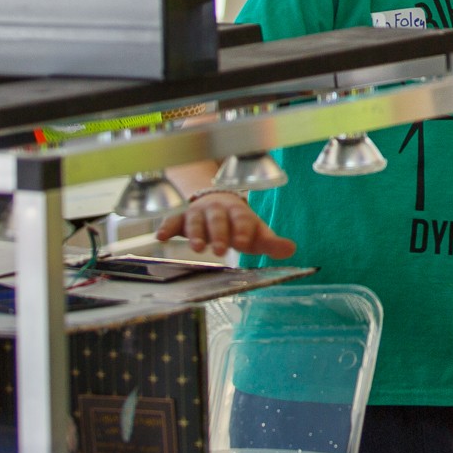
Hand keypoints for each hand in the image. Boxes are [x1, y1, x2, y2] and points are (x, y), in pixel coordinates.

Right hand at [154, 192, 296, 258]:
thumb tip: (291, 250)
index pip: (242, 219)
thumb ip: (271, 242)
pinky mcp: (181, 218)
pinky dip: (166, 227)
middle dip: (219, 234)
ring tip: (197, 248)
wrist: (216, 202)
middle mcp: (218, 210)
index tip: (244, 243)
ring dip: (196, 233)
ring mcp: (198, 212)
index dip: (243, 230)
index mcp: (239, 212)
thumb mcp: (256, 233)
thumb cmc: (238, 224)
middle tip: (221, 250)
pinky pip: (172, 220)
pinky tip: (161, 237)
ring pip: (196, 220)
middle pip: (218, 219)